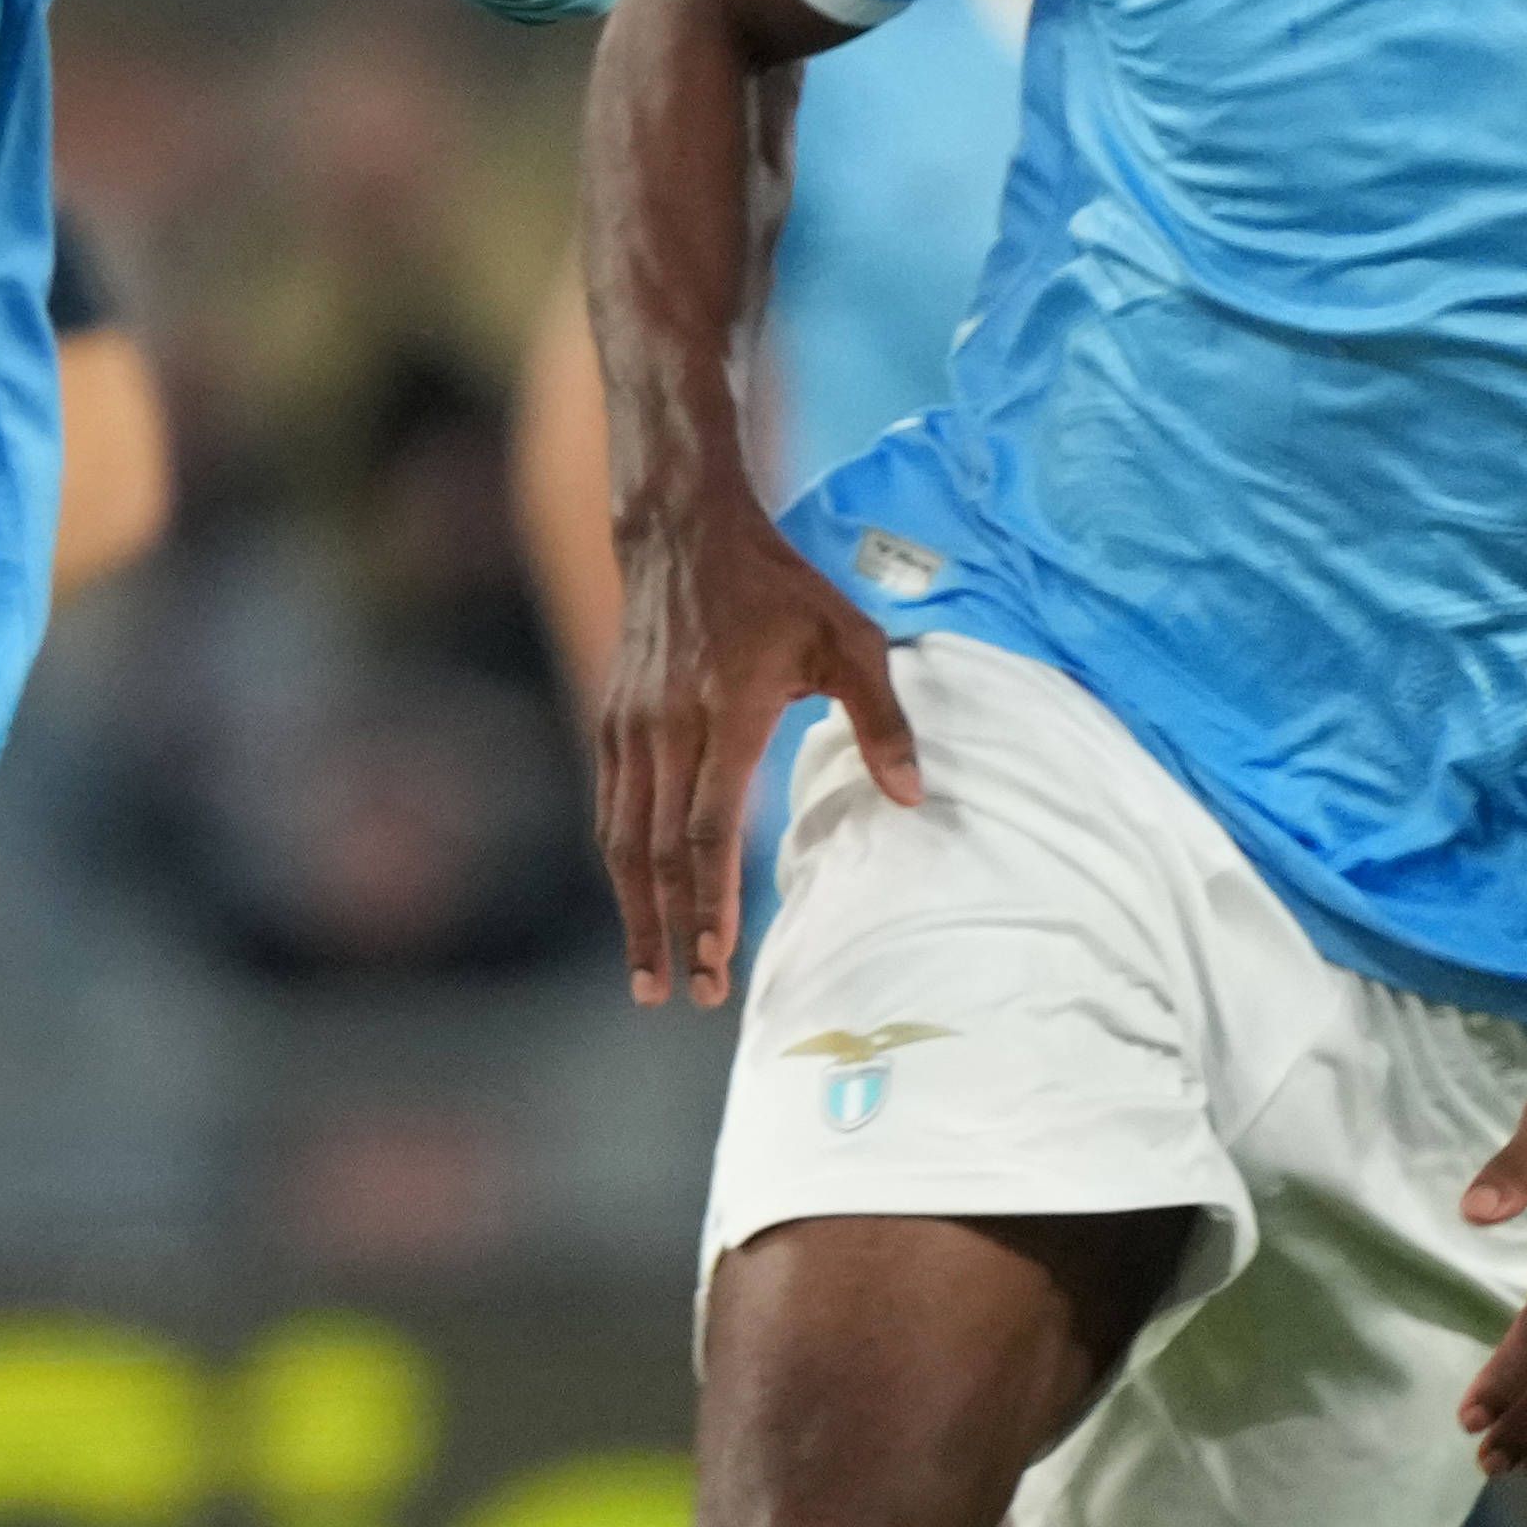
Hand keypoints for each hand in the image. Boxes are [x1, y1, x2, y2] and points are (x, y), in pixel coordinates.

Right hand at [596, 514, 916, 1006]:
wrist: (680, 530)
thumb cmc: (777, 586)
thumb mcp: (847, 638)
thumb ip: (882, 720)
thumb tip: (914, 798)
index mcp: (725, 713)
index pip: (707, 830)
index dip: (710, 904)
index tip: (719, 963)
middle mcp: (665, 727)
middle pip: (657, 852)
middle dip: (670, 931)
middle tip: (683, 996)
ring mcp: (629, 726)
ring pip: (623, 838)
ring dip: (635, 912)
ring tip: (648, 976)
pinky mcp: (612, 722)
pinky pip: (612, 807)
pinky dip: (622, 865)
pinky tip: (636, 902)